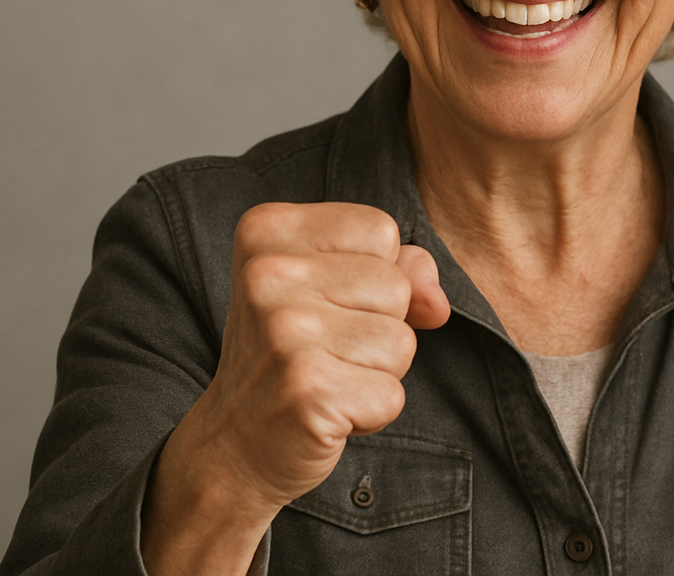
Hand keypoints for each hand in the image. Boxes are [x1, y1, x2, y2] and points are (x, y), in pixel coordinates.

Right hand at [143, 202, 449, 573]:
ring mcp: (283, 332)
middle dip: (379, 325)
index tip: (326, 303)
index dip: (375, 272)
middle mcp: (267, 273)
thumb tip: (438, 303)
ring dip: (377, 371)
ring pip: (400, 341)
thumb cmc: (292, 354)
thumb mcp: (332, 287)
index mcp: (267, 230)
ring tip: (326, 377)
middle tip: (324, 350)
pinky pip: (391, 394)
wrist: (235, 444)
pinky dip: (371, 412)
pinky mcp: (306, 390)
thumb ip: (397, 269)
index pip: (379, 229)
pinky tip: (326, 411)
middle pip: (395, 285)